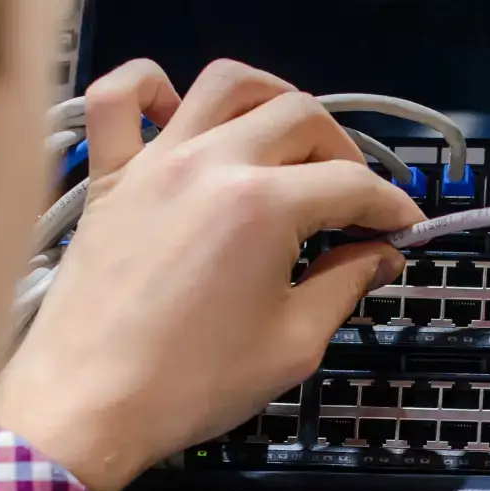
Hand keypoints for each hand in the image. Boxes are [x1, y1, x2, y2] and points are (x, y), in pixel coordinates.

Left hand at [0, 59, 423, 490]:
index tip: (402, 231)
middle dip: (343, 151)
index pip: (350, 183)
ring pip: (223, 83)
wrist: (86, 406)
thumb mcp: (292, 345)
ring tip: (285, 140)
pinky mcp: (108, 175)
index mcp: (265, 205)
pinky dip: (149, 85)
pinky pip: (118, 97)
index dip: (390, 206)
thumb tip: (377, 255)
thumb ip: (343, 286)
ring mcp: (154, 161)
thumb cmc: (191, 386)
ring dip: (269, 98)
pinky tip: (176, 113)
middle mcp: (212, 163)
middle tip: (352, 199)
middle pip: (300, 116)